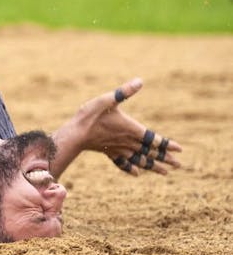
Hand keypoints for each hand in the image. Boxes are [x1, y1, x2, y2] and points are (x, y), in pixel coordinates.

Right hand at [61, 77, 181, 175]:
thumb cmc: (90, 116)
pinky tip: (136, 173)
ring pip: (140, 160)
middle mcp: (128, 142)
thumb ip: (124, 92)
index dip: (167, 145)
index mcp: (131, 129)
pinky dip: (131, 168)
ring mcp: (119, 149)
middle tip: (179, 165)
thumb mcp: (107, 100)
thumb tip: (140, 81)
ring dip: (153, 166)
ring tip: (165, 173)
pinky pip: (123, 163)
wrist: (75, 134)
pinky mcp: (109, 153)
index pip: (154, 139)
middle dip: (166, 159)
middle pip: (150, 152)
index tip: (179, 150)